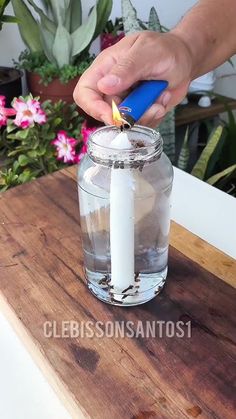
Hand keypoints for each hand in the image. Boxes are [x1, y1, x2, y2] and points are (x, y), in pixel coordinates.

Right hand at [73, 31, 192, 126]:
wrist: (185, 59)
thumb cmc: (166, 49)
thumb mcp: (147, 53)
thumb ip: (127, 68)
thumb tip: (104, 85)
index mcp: (106, 69)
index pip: (84, 93)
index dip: (94, 108)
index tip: (114, 116)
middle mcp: (112, 88)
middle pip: (105, 114)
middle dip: (129, 115)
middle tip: (150, 105)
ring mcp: (125, 102)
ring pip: (125, 123)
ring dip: (147, 114)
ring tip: (161, 95)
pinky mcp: (138, 112)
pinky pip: (140, 125)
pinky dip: (154, 116)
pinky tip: (163, 98)